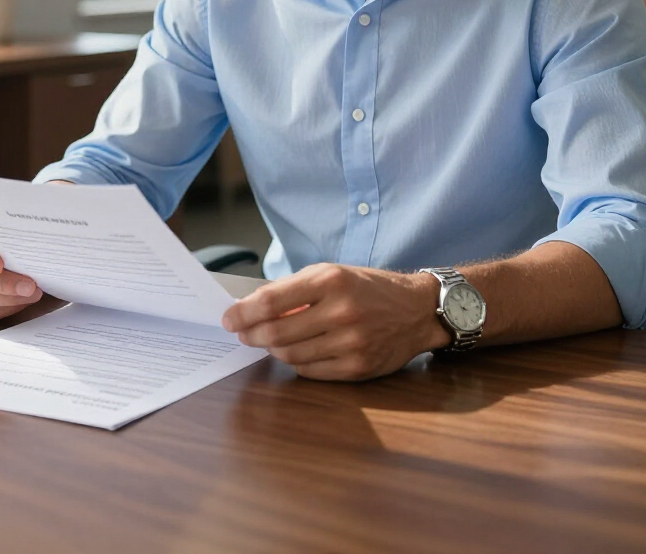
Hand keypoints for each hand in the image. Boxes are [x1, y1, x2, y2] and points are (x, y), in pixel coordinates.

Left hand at [222, 263, 448, 380]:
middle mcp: (341, 311)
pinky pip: (310, 371)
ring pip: (290, 355)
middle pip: (276, 333)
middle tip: (242, 333)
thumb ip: (293, 290)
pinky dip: (295, 362)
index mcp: (331, 280)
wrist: (416, 310)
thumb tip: (251, 307)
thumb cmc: (368, 288)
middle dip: (251, 334)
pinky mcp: (357, 367)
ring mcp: (350, 342)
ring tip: (268, 341)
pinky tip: (294, 352)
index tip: (229, 318)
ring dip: (272, 349)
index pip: (272, 301)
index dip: (244, 312)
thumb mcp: (331, 273)